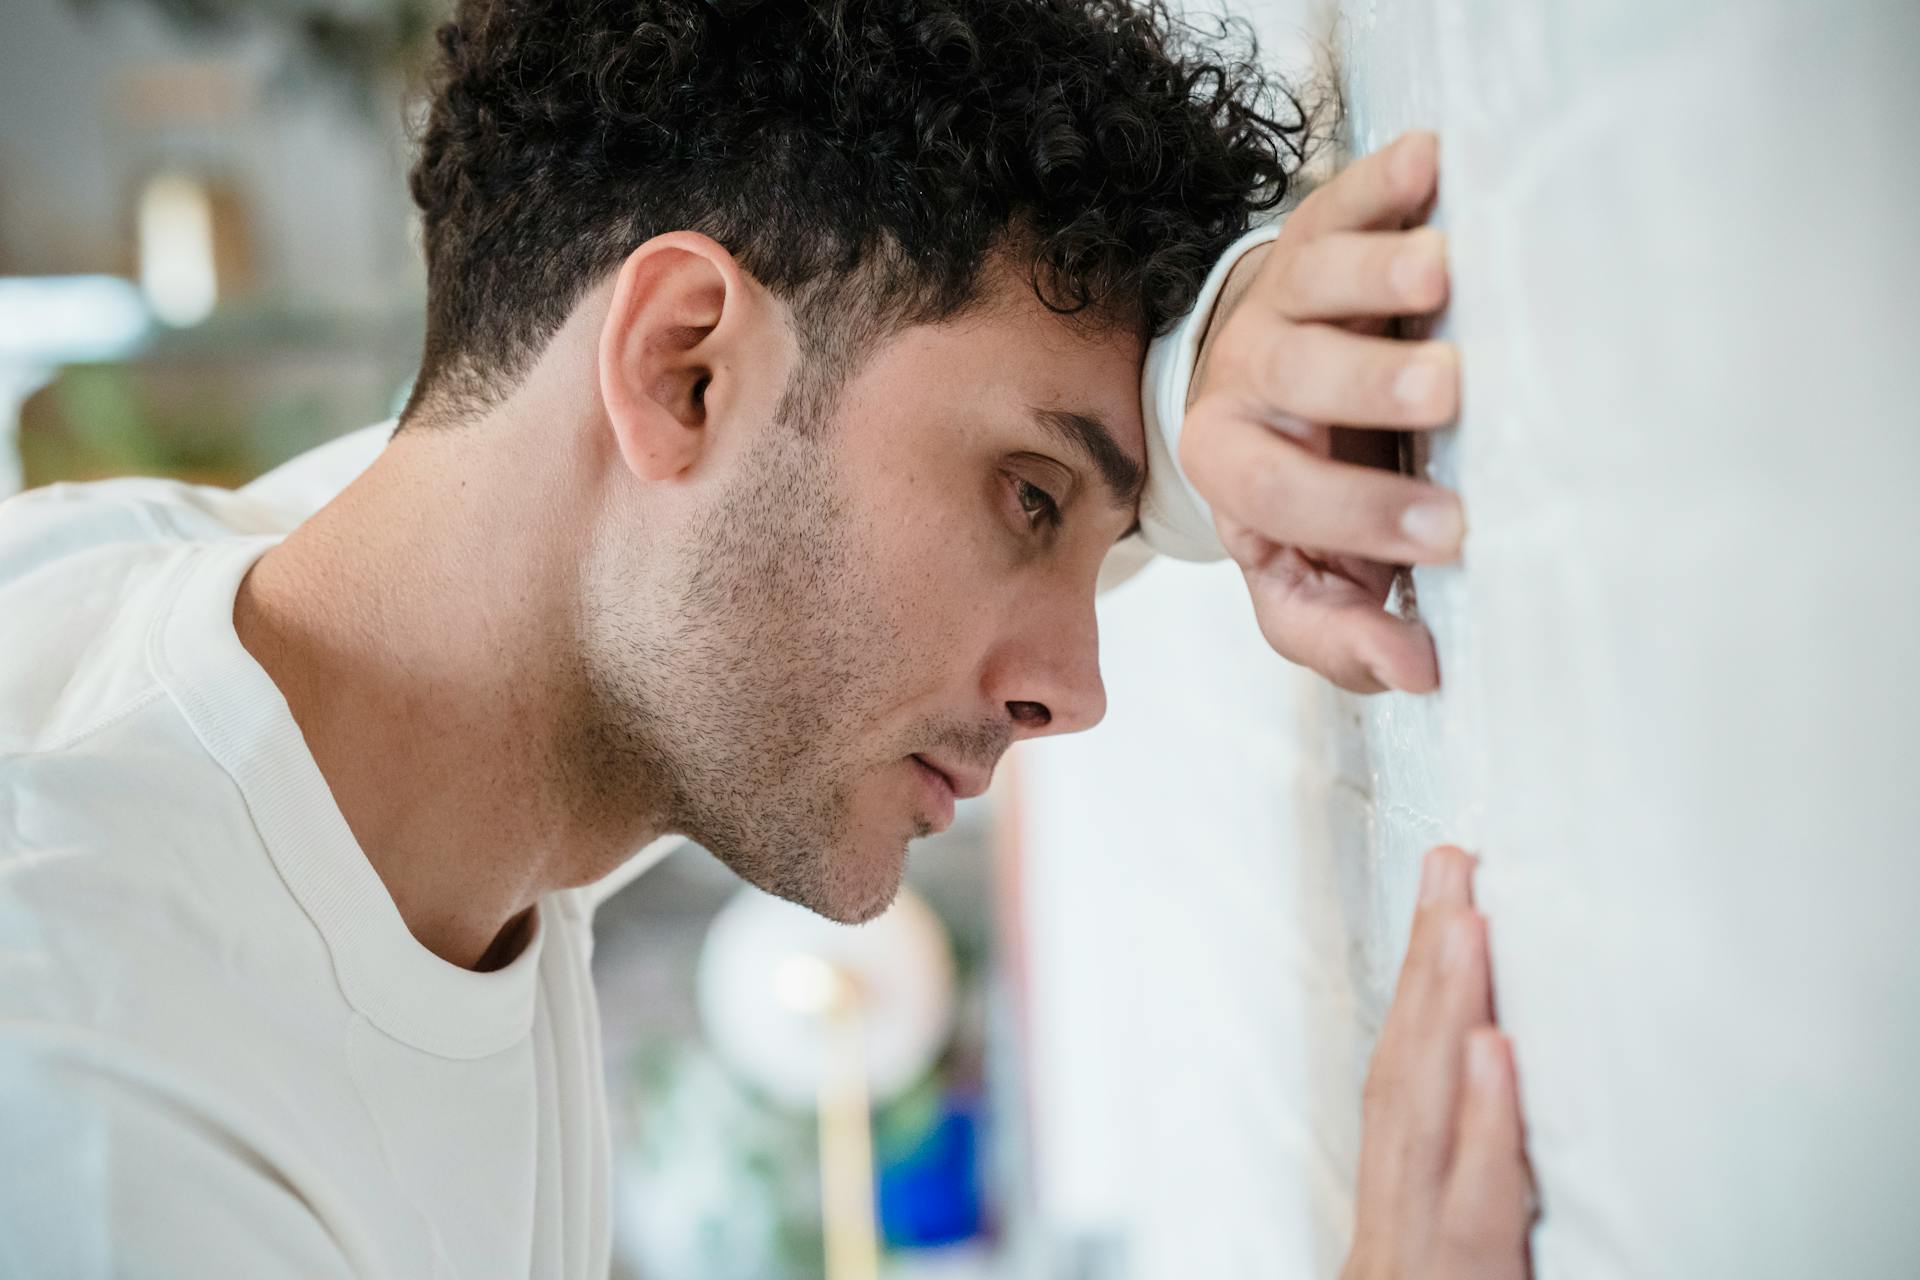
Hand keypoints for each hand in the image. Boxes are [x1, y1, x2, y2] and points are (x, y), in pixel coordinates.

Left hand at [1181, 131, 1459, 693]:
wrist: (1285, 379)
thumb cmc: (1313, 492)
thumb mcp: (1309, 576)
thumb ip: (1342, 632)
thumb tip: (1417, 672)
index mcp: (1232, 465)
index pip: (1277, 493)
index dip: (1356, 514)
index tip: (1451, 529)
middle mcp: (1247, 375)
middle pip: (1291, 374)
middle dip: (1365, 385)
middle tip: (1447, 388)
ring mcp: (1284, 295)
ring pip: (1314, 275)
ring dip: (1376, 274)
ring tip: (1443, 274)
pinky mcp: (1322, 226)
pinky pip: (1346, 195)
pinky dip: (1389, 178)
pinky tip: (1433, 161)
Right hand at [1343, 845, 1532, 1279]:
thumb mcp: (1461, 1263)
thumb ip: (1478, 1192)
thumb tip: (1508, 1085)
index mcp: (1402, 1219)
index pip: (1404, 1085)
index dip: (1418, 988)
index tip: (1445, 898)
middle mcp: (1397, 1228)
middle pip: (1403, 1081)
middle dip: (1424, 969)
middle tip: (1450, 866)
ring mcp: (1417, 1256)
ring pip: (1422, 1123)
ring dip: (1442, 1012)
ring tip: (1465, 921)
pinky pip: (1471, 1207)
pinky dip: (1481, 1126)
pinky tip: (1491, 1050)